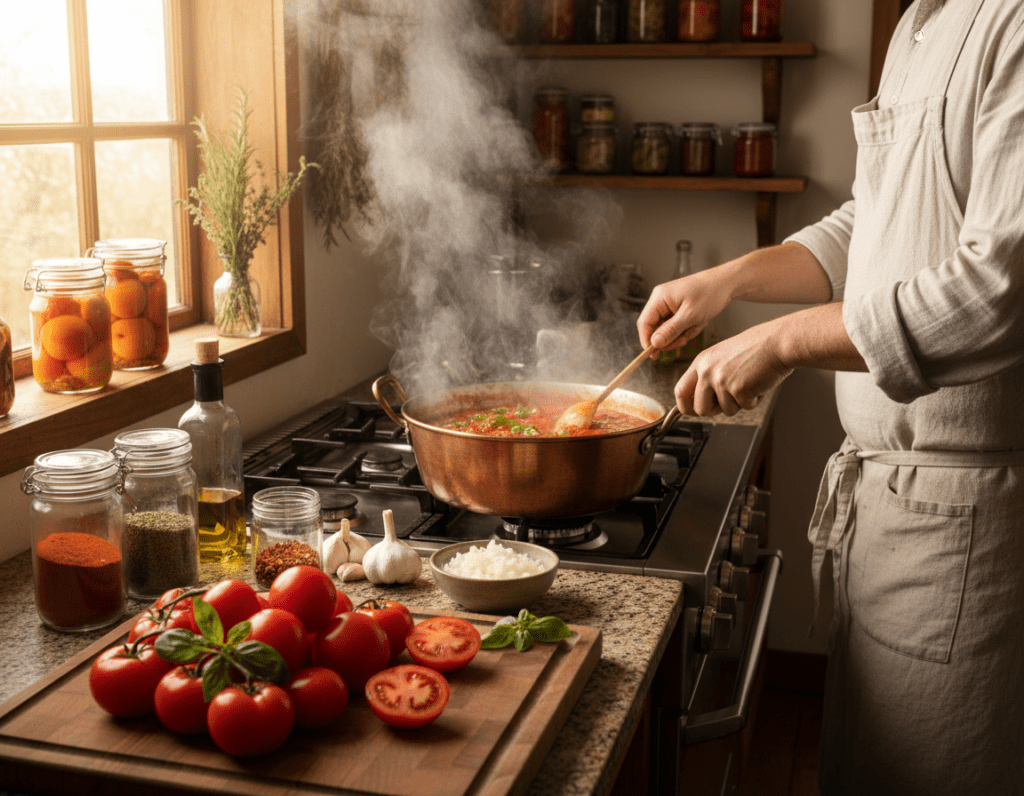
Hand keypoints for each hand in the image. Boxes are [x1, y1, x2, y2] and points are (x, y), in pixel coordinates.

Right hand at [637, 268, 733, 354]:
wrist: (726, 283)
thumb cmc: (709, 294)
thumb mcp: (690, 316)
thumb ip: (670, 330)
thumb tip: (654, 343)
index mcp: (659, 298)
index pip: (644, 323)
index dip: (646, 340)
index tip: (654, 355)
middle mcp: (661, 300)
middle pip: (655, 328)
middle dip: (670, 337)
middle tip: (684, 340)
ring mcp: (669, 305)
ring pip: (667, 329)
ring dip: (682, 333)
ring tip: (697, 325)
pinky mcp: (677, 309)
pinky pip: (676, 326)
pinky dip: (687, 329)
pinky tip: (698, 322)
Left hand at [675, 320, 792, 415]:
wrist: (777, 342)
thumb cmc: (756, 348)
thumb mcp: (722, 356)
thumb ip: (709, 375)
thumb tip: (700, 400)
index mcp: (702, 362)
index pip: (680, 391)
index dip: (686, 406)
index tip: (692, 411)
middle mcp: (707, 371)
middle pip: (700, 409)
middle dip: (715, 411)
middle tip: (730, 400)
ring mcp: (721, 381)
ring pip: (725, 411)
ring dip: (740, 403)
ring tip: (749, 382)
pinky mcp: (738, 389)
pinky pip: (745, 407)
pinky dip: (755, 400)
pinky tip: (759, 382)